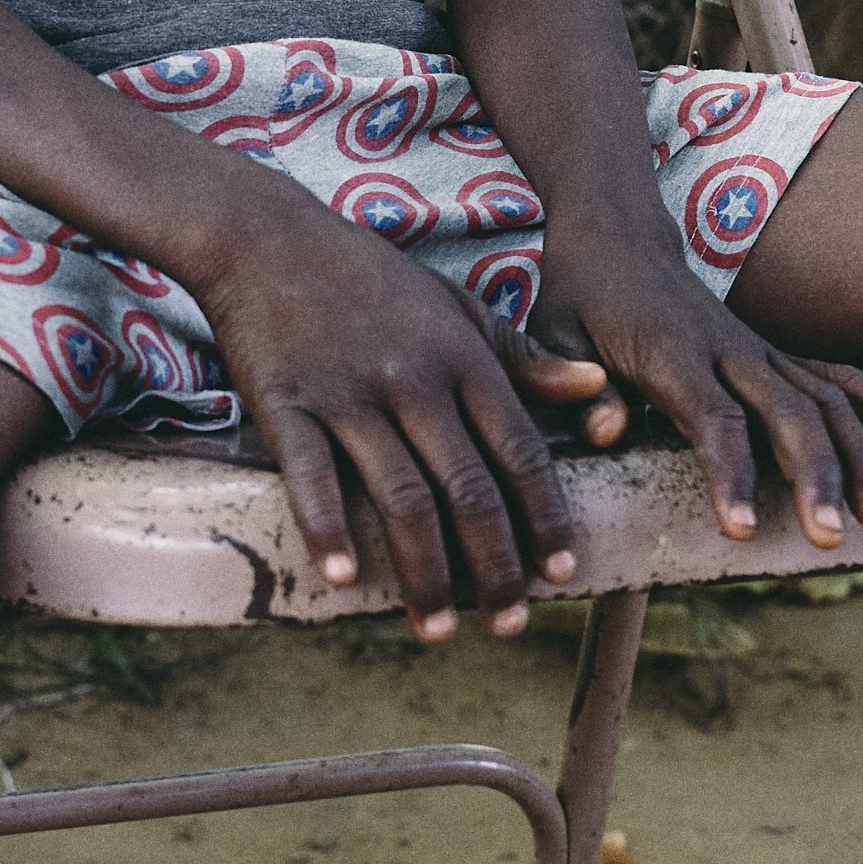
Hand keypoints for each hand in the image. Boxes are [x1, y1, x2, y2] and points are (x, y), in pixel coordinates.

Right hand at [195, 187, 610, 636]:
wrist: (267, 235)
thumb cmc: (369, 277)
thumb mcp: (456, 307)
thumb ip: (523, 356)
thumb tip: (595, 387)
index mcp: (464, 358)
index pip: (520, 451)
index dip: (545, 517)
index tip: (563, 573)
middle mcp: (415, 380)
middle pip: (469, 489)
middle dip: (494, 566)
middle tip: (509, 623)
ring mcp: (350, 393)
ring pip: (401, 497)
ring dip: (424, 572)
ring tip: (437, 627)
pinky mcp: (287, 401)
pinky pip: (312, 474)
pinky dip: (328, 528)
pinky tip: (341, 576)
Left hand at [526, 218, 862, 551]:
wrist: (620, 239)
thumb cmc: (581, 299)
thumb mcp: (554, 334)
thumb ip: (573, 382)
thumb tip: (605, 432)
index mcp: (672, 353)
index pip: (713, 417)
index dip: (731, 472)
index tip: (744, 527)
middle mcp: (728, 351)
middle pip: (786, 413)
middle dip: (815, 476)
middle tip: (831, 536)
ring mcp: (759, 351)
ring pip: (824, 400)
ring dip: (858, 456)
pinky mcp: (775, 354)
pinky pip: (836, 378)